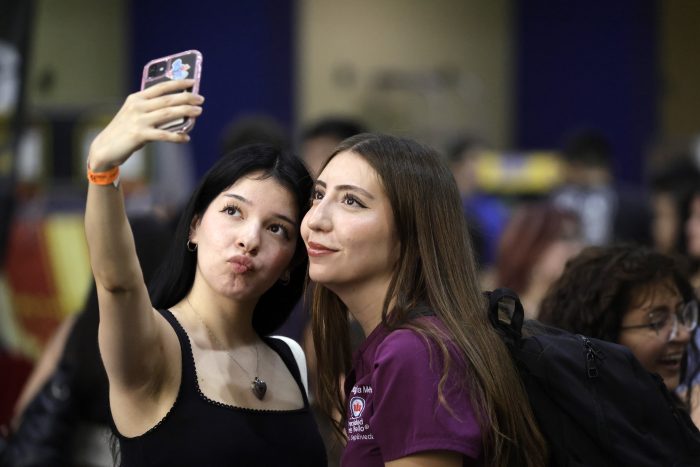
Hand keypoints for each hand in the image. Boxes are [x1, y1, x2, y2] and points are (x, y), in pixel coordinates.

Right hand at [88, 79, 203, 171]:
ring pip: (168, 114)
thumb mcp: (134, 115)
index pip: (160, 87)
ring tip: (198, 112)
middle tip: (201, 99)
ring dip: (186, 112)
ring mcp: (138, 120)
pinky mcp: (139, 135)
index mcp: (136, 99)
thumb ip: (150, 110)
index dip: (178, 84)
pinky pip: (163, 135)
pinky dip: (176, 136)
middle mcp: (137, 106)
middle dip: (187, 98)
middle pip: (167, 99)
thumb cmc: (124, 131)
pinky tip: (186, 137)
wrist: (105, 148)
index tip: (192, 82)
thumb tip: (176, 110)